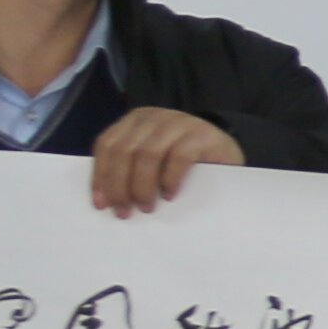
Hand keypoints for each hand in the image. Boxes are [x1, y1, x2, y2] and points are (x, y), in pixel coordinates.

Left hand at [86, 108, 245, 217]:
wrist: (227, 151)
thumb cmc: (184, 161)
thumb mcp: (152, 159)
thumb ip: (131, 167)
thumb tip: (107, 200)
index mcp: (135, 121)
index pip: (107, 145)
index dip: (100, 175)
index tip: (101, 204)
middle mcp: (154, 117)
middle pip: (124, 151)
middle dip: (119, 185)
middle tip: (124, 211)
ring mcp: (179, 123)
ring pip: (147, 154)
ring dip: (142, 186)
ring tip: (146, 207)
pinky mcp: (202, 135)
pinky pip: (178, 157)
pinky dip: (170, 179)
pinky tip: (170, 195)